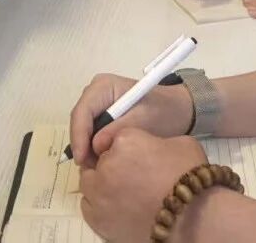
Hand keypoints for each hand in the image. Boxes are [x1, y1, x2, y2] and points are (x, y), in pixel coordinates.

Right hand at [68, 73, 194, 167]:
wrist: (177, 111)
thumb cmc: (162, 111)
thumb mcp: (142, 120)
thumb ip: (117, 130)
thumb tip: (95, 145)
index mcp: (104, 86)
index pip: (82, 112)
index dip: (79, 136)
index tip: (82, 159)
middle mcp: (96, 92)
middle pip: (80, 121)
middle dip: (83, 145)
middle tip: (91, 169)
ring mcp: (98, 103)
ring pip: (84, 129)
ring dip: (88, 148)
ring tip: (98, 168)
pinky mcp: (102, 115)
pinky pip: (92, 132)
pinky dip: (95, 147)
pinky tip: (104, 160)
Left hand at [79, 129, 206, 242]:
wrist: (193, 218)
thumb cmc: (189, 177)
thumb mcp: (179, 143)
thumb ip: (155, 141)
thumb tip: (151, 148)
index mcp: (125, 140)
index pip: (116, 138)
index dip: (128, 147)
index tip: (139, 155)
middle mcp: (106, 165)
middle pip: (100, 159)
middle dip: (113, 163)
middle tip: (132, 174)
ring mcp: (98, 194)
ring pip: (89, 182)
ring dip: (102, 183)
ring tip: (124, 192)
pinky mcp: (97, 219)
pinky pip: (88, 205)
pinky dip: (99, 204)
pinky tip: (117, 206)